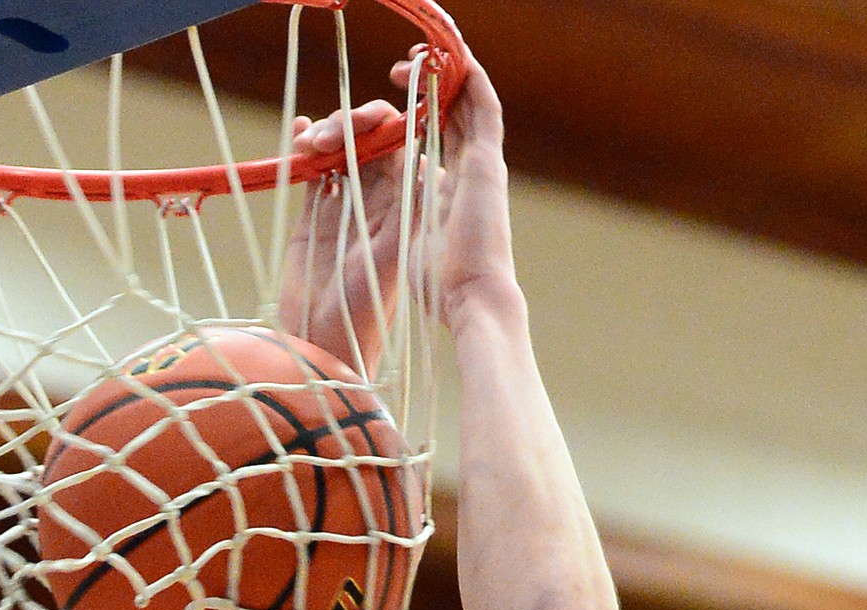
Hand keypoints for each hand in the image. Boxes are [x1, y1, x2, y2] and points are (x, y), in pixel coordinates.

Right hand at [279, 101, 408, 376]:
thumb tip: (421, 160)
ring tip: (311, 142)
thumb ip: (404, 213)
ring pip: (339, 151)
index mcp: (401, 207)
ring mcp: (344, 206)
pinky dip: (303, 146)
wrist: (323, 344)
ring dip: (326, 134)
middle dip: (352, 125)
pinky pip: (312, 171)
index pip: (399, 148)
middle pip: (368, 142)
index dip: (387, 125)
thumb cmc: (364, 311)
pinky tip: (298, 132)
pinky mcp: (313, 216)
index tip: (372, 119)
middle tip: (333, 132)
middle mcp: (375, 203)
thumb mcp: (389, 259)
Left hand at [391, 50, 518, 332]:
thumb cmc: (440, 289)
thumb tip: (377, 215)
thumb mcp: (407, 245)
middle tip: (400, 66)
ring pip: (468, 105)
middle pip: (450, 116)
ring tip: (422, 53)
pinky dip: (472, 78)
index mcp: (448, 193)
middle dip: (426, 87)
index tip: (383, 105)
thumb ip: (398, 220)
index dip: (411, 117)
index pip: (432, 141)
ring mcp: (481, 167)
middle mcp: (469, 175)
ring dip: (446, 75)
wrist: (472, 299)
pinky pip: (484, 106)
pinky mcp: (489, 163)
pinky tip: (453, 55)